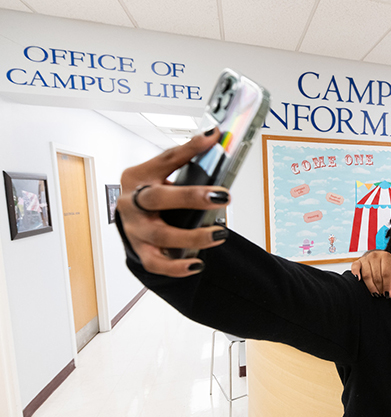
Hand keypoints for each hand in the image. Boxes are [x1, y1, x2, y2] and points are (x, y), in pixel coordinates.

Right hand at [117, 128, 229, 276]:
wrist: (131, 220)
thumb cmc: (151, 194)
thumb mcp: (162, 174)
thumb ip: (186, 160)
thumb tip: (214, 138)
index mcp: (138, 177)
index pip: (165, 160)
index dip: (189, 150)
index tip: (212, 140)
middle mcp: (132, 202)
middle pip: (158, 199)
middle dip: (190, 198)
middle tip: (221, 196)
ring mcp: (135, 229)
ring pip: (161, 235)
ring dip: (193, 236)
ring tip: (219, 234)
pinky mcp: (141, 251)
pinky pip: (157, 263)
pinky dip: (176, 267)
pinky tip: (197, 264)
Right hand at [351, 250, 390, 297]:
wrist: (376, 256)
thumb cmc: (384, 265)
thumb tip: (388, 292)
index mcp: (386, 256)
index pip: (386, 274)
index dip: (387, 285)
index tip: (387, 294)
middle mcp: (375, 256)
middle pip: (377, 276)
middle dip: (379, 288)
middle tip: (380, 295)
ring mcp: (365, 258)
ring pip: (367, 276)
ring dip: (371, 287)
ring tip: (374, 293)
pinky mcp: (357, 261)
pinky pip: (355, 268)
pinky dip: (356, 274)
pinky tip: (359, 280)